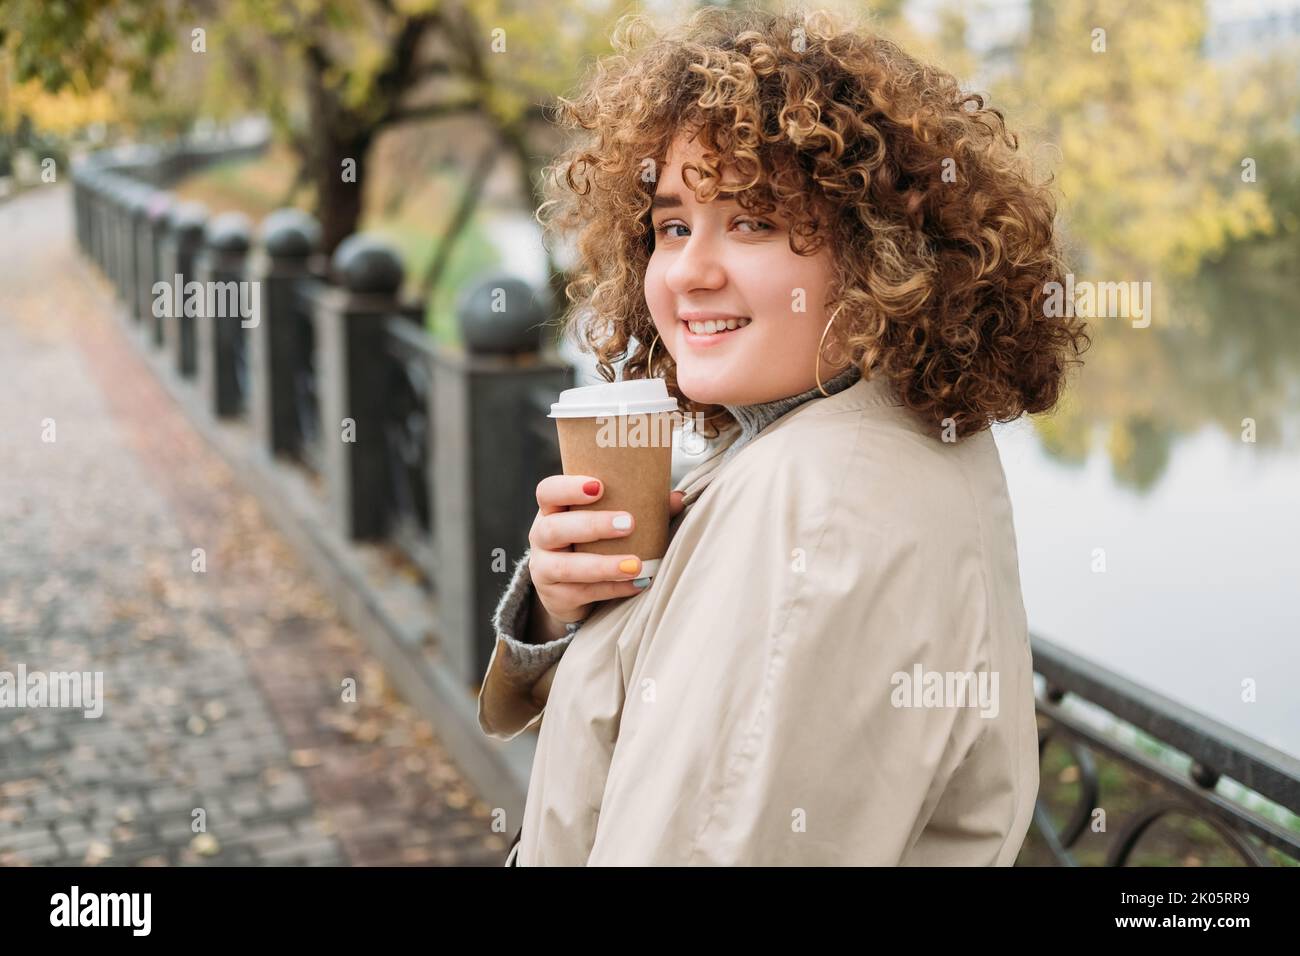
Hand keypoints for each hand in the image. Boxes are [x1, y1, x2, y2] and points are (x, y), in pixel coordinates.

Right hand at [528, 475, 684, 629]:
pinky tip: (637, 584)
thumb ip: (639, 507)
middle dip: (592, 525)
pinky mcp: (555, 596)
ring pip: (566, 567)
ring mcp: (543, 568)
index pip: (547, 492)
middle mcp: (541, 537)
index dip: (568, 488)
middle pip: (555, 528)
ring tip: (635, 564)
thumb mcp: (606, 523)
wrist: (570, 589)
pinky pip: (582, 593)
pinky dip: (612, 589)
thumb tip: (677, 498)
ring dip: (602, 565)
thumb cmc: (593, 544)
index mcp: (553, 510)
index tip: (599, 486)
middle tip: (628, 524)